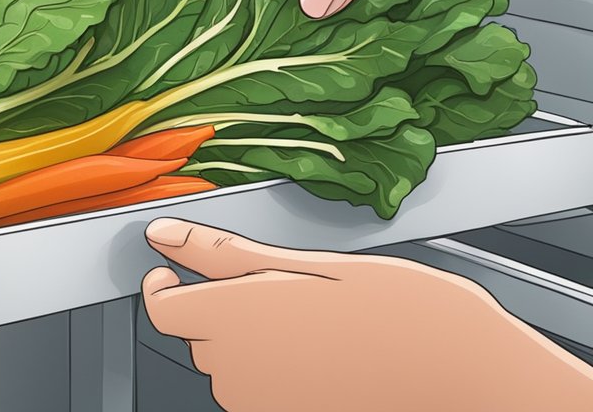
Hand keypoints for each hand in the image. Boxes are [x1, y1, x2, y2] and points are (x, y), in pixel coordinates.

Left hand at [141, 218, 592, 411]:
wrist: (467, 379)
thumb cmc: (402, 315)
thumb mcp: (310, 263)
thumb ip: (222, 253)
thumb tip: (166, 233)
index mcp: (232, 318)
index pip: (160, 306)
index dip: (165, 283)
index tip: (178, 268)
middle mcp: (236, 370)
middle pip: (199, 334)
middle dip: (223, 308)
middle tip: (280, 287)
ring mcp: (260, 404)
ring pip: (230, 366)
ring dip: (255, 341)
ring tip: (317, 321)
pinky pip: (261, 394)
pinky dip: (280, 373)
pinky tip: (325, 355)